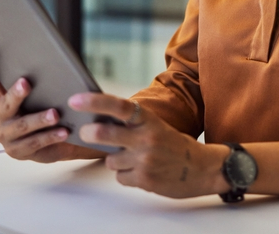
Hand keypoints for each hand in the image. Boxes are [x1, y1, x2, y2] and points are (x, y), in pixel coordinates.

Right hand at [0, 54, 102, 162]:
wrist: (56, 144)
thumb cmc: (47, 113)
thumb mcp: (41, 98)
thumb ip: (39, 86)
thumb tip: (52, 64)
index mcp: (2, 101)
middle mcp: (0, 118)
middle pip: (6, 105)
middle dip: (16, 94)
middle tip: (26, 83)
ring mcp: (6, 137)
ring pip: (22, 126)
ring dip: (39, 119)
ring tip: (55, 114)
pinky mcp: (17, 152)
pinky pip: (34, 142)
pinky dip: (50, 136)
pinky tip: (63, 131)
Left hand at [70, 92, 230, 198]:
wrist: (203, 168)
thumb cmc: (175, 145)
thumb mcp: (156, 127)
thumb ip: (132, 125)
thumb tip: (98, 124)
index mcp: (149, 120)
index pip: (118, 106)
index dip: (94, 102)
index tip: (75, 100)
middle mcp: (146, 138)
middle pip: (105, 133)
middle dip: (89, 133)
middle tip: (83, 132)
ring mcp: (145, 160)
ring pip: (110, 160)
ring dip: (117, 160)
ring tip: (136, 159)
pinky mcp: (145, 179)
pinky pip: (120, 177)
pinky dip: (126, 175)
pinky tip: (143, 172)